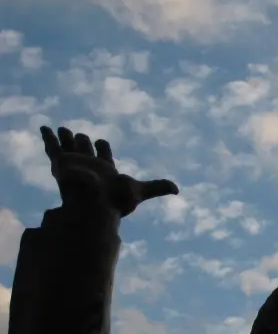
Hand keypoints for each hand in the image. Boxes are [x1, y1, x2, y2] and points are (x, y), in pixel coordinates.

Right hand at [41, 126, 178, 216]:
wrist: (94, 206)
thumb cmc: (116, 202)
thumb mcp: (141, 191)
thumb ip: (158, 187)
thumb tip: (178, 190)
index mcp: (107, 172)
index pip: (105, 156)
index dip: (103, 148)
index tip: (101, 142)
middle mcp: (90, 167)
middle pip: (86, 150)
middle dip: (83, 142)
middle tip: (80, 134)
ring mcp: (75, 165)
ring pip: (70, 147)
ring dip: (66, 137)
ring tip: (62, 128)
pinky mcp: (61, 164)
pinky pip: (52, 148)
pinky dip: (48, 137)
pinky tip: (43, 127)